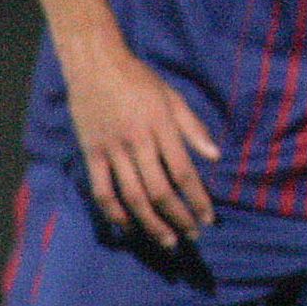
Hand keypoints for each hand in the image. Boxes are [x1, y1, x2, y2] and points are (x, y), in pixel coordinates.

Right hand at [61, 36, 217, 247]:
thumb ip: (193, 128)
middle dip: (178, 218)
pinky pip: (101, 190)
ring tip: (166, 240)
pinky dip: (114, 212)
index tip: (208, 218)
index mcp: (162, 128)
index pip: (184, 172)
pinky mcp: (91, 153)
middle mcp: (137, 142)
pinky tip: (128, 225)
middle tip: (191, 236)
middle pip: (159, 190)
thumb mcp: (173, 98)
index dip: (197, 199)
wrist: (95, 65)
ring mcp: (112, 149)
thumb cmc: (140, 80)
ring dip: (150, 222)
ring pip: (132, 196)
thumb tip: (215, 156)